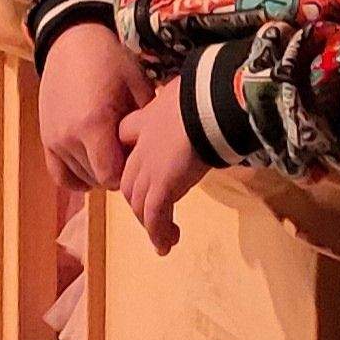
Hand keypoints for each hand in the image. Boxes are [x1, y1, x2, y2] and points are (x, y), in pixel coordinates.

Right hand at [37, 24, 150, 193]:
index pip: (112, 176)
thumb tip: (155, 154)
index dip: (128, 172)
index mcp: (93, 125)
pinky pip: (60, 176)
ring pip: (81, 178)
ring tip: (113, 150)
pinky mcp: (46, 139)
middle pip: (97, 179)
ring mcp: (54, 140)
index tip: (138, 156)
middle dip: (116, 171)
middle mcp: (68, 137)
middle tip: (129, 151)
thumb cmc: (110, 61)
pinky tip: (93, 165)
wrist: (72, 42)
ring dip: (99, 172)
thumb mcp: (137, 87)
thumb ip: (144, 125)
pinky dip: (78, 176)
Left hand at [116, 78, 210, 254]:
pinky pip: (155, 217)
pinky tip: (166, 245)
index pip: (127, 144)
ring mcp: (149, 169)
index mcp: (146, 121)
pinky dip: (159, 233)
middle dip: (140, 202)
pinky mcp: (162, 186)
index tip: (146, 175)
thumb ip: (190, 105)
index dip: (133, 162)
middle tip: (157, 215)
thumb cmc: (206, 94)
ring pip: (138, 203)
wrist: (208, 103)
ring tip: (164, 238)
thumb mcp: (191, 94)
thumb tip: (211, 100)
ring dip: (150, 224)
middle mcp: (141, 148)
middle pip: (129, 182)